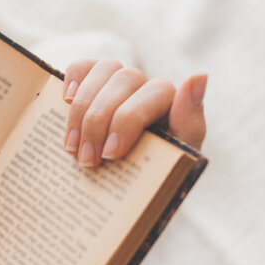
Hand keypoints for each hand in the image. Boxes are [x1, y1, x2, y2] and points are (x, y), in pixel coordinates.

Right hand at [62, 59, 206, 167]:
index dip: (129, 119)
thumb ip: (190, 123)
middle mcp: (146, 87)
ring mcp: (118, 84)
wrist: (127, 198)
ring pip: (104, 69)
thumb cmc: (152, 179)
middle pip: (125, 80)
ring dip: (83, 108)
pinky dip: (73, 80)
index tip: (112, 154)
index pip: (156, 91)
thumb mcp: (177, 161)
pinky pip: (83, 66)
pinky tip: (65, 101)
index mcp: (172, 104)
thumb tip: (199, 75)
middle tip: (87, 160)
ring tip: (72, 147)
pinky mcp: (92, 86)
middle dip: (100, 120)